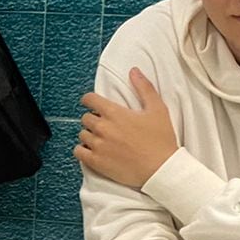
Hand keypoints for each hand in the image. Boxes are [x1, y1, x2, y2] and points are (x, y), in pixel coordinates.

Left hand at [76, 68, 180, 188]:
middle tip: (107, 126)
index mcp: (114, 113)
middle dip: (94, 119)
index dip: (90, 100)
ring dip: (90, 135)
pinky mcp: (95, 162)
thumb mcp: (157, 109)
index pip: (89, 99)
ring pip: (82, 134)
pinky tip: (94, 151)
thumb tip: (134, 70)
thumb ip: (144, 88)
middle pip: (86, 118)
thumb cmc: (161, 139)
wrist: (161, 169)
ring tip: (103, 140)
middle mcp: (102, 127)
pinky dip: (83, 150)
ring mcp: (97, 145)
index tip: (94, 104)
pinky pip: (78, 151)